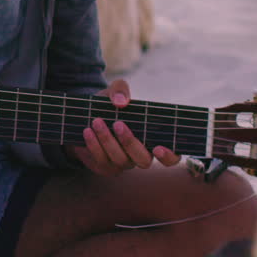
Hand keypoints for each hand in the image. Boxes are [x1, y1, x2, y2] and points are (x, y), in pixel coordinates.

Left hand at [65, 79, 181, 175]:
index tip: (158, 148)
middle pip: (143, 160)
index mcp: (153, 140)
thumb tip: (121, 102)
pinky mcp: (105, 167)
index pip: (172, 157)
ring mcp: (123, 163)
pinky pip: (102, 161)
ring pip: (120, 160)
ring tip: (96, 121)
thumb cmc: (109, 105)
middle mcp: (141, 155)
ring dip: (107, 140)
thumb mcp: (114, 93)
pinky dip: (94, 145)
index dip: (169, 156)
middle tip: (117, 124)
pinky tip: (88, 131)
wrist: (85, 116)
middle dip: (130, 142)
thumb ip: (120, 90)